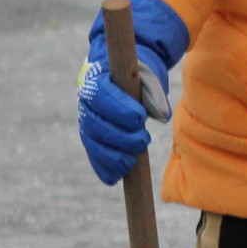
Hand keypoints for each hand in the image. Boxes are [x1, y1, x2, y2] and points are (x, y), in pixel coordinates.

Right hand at [77, 0, 186, 183]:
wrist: (123, 70)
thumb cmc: (140, 71)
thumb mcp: (149, 73)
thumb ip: (153, 91)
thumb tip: (160, 115)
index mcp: (98, 78)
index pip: (101, 95)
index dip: (118, 108)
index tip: (140, 117)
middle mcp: (86, 99)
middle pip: (94, 122)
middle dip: (118, 135)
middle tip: (143, 140)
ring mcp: (86, 117)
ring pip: (91, 139)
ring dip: (110, 154)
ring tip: (130, 161)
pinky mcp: (92, 133)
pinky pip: (93, 152)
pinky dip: (103, 166)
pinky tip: (114, 177)